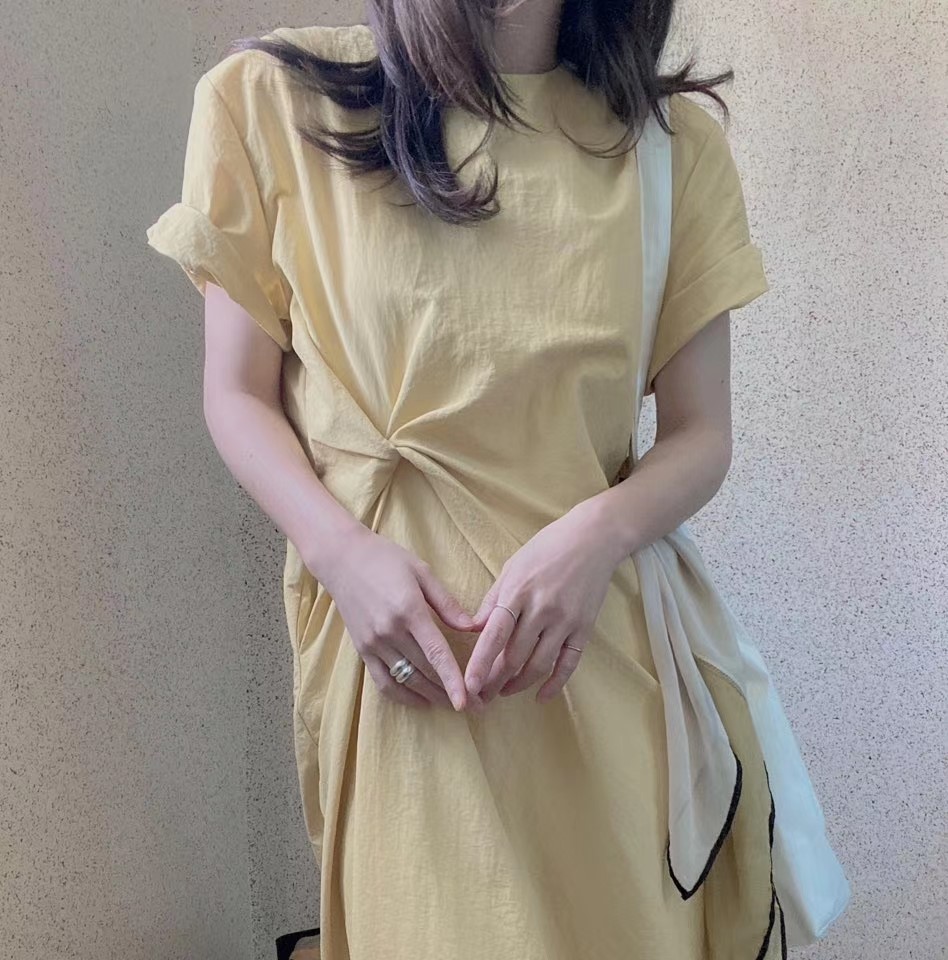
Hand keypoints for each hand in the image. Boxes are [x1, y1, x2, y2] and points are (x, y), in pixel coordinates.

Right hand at [322, 527, 484, 712]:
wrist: (341, 558)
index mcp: (409, 610)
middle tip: (475, 705)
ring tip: (452, 705)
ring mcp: (374, 643)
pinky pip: (383, 682)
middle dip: (450, 692)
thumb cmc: (386, 559)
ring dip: (431, 697)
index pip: (436, 653)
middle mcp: (390, 632)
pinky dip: (403, 696)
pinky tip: (420, 700)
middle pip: (425, 671)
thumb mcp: (422, 572)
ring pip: (407, 680)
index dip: (453, 680)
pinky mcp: (362, 650)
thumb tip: (472, 627)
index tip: (467, 701)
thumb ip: (447, 603)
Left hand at [464, 498, 622, 703]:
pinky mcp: (584, 628)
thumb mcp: (513, 566)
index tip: (467, 686)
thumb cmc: (547, 548)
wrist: (594, 538)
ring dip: (519, 685)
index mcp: (518, 591)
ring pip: (539, 665)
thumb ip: (493, 599)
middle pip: (514, 657)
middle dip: (495, 681)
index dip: (480, 664)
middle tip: (481, 696)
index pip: (494, 636)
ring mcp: (565, 620)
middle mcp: (542, 609)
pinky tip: (541, 696)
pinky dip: (555, 684)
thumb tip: (473, 629)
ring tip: (505, 692)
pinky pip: (569, 664)